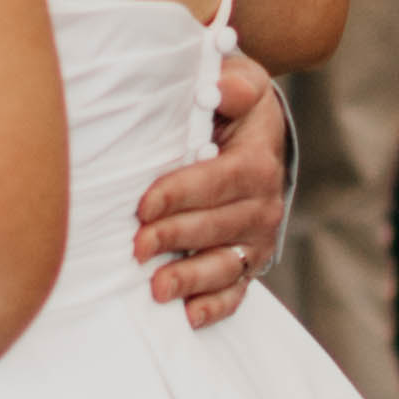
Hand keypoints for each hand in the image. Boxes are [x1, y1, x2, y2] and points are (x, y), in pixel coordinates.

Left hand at [134, 53, 289, 324]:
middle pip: (217, 226)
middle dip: (175, 238)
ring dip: (191, 279)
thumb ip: (232, 85)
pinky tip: (189, 316)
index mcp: (256, 162)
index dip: (180, 194)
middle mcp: (262, 205)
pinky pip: (236, 292)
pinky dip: (215, 307)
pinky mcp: (248, 262)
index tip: (144, 205)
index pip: (218, 181)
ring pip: (225, 265)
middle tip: (136, 247)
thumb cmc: (234, 107)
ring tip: (158, 289)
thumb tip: (218, 88)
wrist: (257, 134)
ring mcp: (256, 239)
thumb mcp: (239, 82)